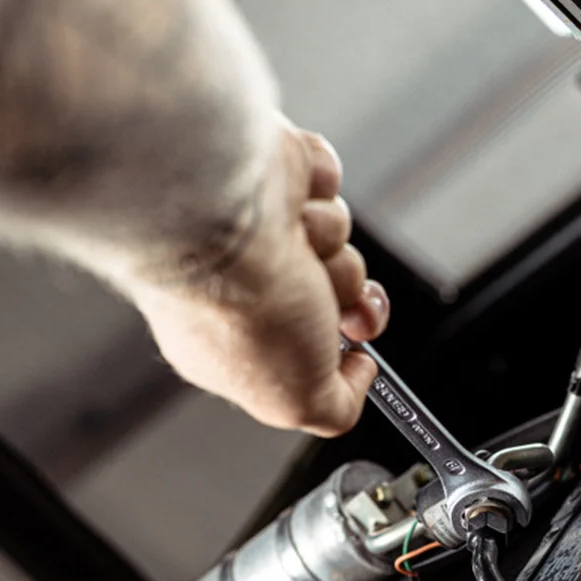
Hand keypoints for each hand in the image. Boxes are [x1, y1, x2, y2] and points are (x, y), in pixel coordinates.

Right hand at [127, 119, 390, 436]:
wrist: (222, 220)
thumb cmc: (241, 308)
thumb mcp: (295, 400)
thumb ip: (334, 410)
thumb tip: (358, 380)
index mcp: (231, 341)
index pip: (301, 351)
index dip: (334, 353)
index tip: (352, 356)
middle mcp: (241, 282)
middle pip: (334, 293)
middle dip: (343, 294)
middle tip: (322, 298)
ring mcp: (255, 225)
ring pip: (337, 240)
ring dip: (328, 245)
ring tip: (292, 245)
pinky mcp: (268, 171)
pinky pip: (324, 180)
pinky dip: (315, 189)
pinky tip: (285, 201)